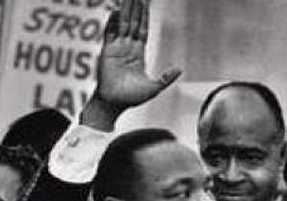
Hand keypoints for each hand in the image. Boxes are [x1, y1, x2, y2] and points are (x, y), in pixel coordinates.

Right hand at [83, 0, 180, 130]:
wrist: (112, 104)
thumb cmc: (131, 99)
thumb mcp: (153, 88)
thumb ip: (165, 78)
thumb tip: (179, 70)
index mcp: (138, 54)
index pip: (142, 30)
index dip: (144, 17)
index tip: (144, 4)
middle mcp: (127, 48)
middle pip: (132, 24)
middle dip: (134, 9)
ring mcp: (116, 49)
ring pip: (122, 25)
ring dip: (125, 12)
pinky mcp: (107, 51)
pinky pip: (110, 33)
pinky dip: (112, 22)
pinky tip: (116, 11)